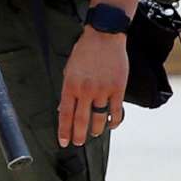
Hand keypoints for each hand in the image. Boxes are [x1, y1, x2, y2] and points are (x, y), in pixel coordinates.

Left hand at [58, 28, 127, 147]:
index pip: (65, 114)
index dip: (64, 131)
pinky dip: (114, 121)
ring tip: (94, 134)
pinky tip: (111, 125)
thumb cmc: (85, 52)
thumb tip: (62, 109)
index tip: (64, 142)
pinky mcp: (118, 89)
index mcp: (70, 86)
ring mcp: (103, 90)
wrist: (104, 37)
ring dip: (96, 130)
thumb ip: (67, 91)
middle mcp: (85, 91)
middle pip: (81, 121)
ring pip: (99, 118)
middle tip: (78, 143)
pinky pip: (116, 111)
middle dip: (79, 136)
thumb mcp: (69, 70)